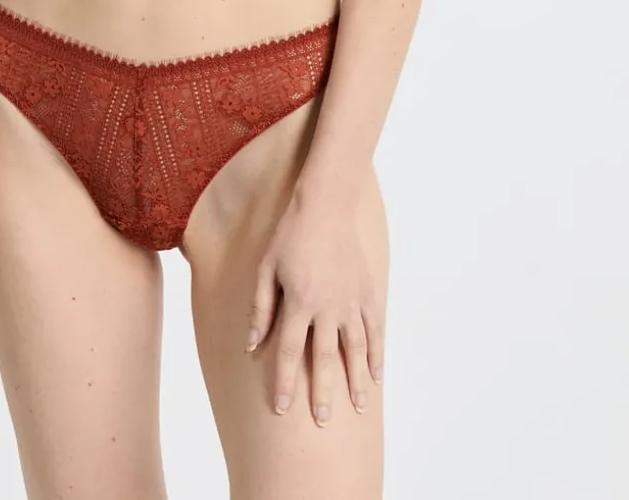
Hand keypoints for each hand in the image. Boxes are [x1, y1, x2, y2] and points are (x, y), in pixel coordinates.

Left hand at [245, 191, 382, 424]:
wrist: (325, 206)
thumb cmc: (290, 236)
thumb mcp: (266, 269)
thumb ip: (261, 309)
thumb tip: (252, 345)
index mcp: (298, 302)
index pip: (289, 352)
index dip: (284, 383)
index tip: (281, 409)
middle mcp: (326, 307)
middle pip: (324, 359)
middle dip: (322, 393)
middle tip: (321, 422)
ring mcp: (350, 301)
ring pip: (355, 350)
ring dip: (356, 380)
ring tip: (358, 407)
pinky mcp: (367, 293)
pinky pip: (374, 330)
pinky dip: (377, 354)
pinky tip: (377, 375)